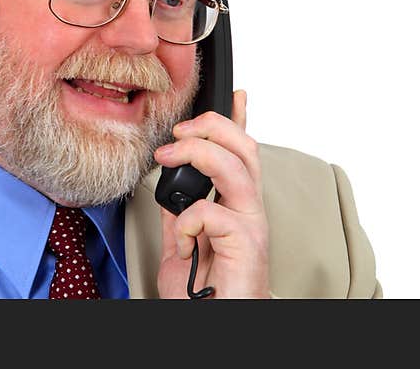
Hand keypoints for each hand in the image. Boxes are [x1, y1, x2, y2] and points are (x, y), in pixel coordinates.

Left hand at [155, 90, 269, 297]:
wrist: (214, 325)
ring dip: (197, 154)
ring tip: (168, 160)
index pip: (241, 153)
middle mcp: (249, 211)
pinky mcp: (247, 245)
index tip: (235, 95)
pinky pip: (211, 211)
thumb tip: (167, 187)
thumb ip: (179, 212)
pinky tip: (181, 243)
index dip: (239, 121)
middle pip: (244, 148)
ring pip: (235, 167)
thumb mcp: (181, 244)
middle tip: (178, 133)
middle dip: (211, 126)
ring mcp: (251, 226)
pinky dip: (185, 222)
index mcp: (235, 205)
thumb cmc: (205, 293)